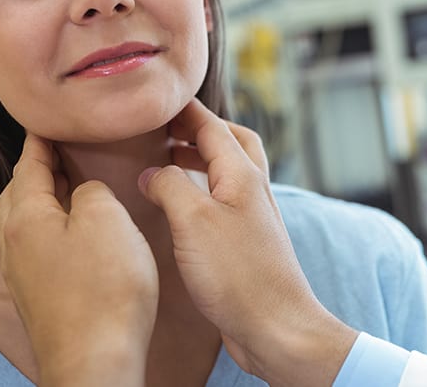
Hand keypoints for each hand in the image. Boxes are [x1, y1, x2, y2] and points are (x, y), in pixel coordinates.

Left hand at [0, 132, 158, 386]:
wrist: (95, 362)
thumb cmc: (104, 290)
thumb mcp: (107, 219)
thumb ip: (92, 191)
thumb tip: (85, 192)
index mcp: (25, 218)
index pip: (28, 164)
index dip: (41, 139)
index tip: (47, 120)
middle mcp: (14, 245)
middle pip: (19, 194)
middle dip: (36, 170)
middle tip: (60, 151)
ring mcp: (23, 276)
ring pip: (26, 224)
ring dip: (45, 202)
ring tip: (72, 189)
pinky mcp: (40, 300)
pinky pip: (39, 250)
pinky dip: (54, 230)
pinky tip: (76, 237)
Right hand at [140, 99, 357, 386]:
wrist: (275, 327)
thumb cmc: (239, 274)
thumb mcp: (193, 220)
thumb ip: (169, 186)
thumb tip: (151, 172)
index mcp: (243, 175)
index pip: (213, 126)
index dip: (185, 110)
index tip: (157, 99)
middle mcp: (252, 191)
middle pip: (232, 143)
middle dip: (200, 131)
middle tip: (165, 130)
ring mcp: (252, 219)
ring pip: (227, 174)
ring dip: (199, 162)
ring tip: (165, 164)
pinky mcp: (245, 246)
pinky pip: (223, 204)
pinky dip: (201, 194)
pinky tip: (179, 211)